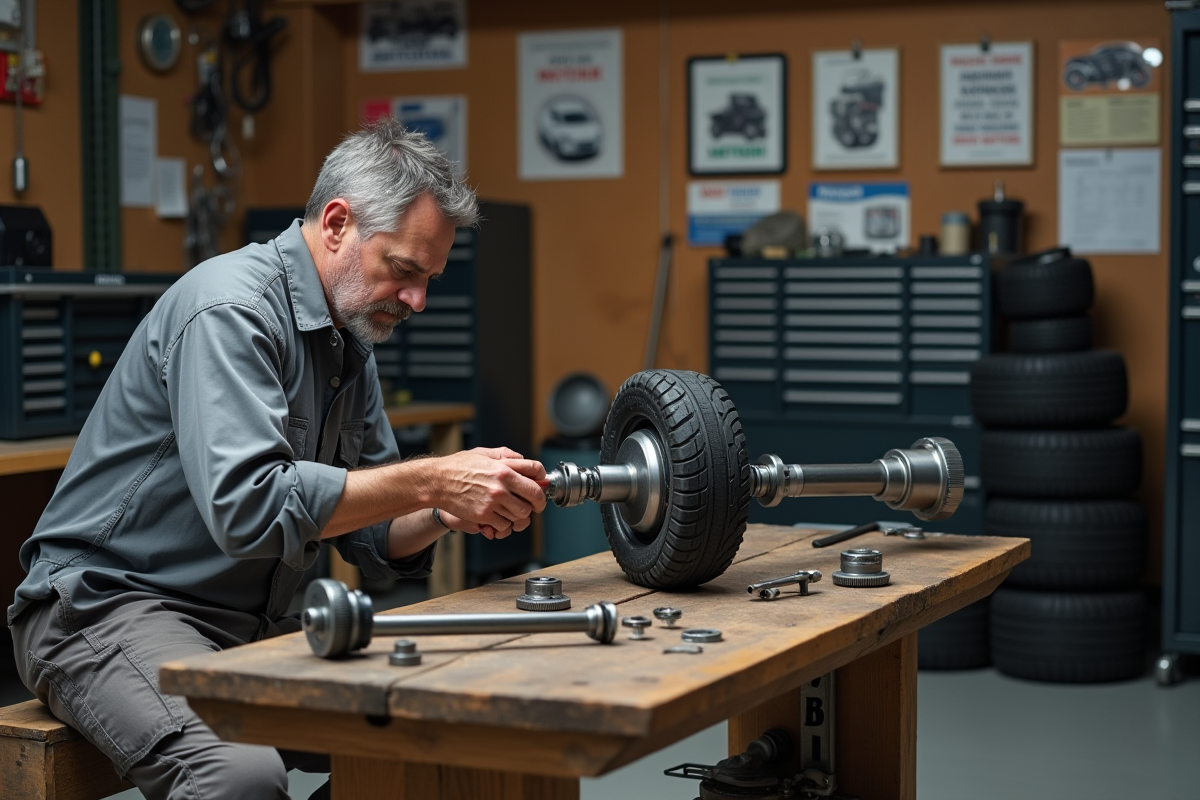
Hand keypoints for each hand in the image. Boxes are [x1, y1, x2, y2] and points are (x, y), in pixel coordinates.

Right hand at [432, 447, 546, 538]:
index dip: (543, 481)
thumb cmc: (458, 467)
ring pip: (521, 515)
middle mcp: (501, 486)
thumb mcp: (483, 453)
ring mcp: (493, 502)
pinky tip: (499, 518)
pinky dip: (504, 525)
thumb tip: (522, 460)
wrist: (437, 482)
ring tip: (513, 512)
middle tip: (533, 505)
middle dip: (536, 503)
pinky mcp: (484, 516)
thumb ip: (506, 455)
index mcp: (504, 469)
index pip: (536, 473)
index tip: (542, 487)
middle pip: (533, 498)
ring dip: (520, 516)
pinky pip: (504, 525)